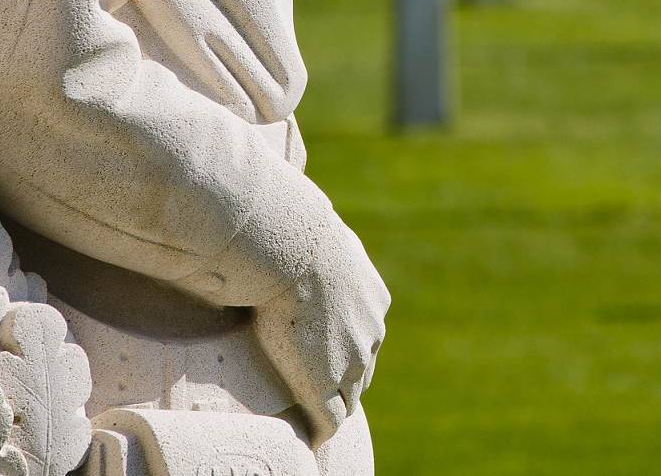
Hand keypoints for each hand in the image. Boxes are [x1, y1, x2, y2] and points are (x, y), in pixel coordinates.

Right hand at [251, 222, 389, 446]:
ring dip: (334, 406)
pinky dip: (322, 429)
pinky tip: (312, 437)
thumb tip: (288, 223)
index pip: (366, 336)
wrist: (294, 253)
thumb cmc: (294, 236)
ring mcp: (352, 359)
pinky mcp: (327, 382)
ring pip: (349, 395)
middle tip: (325, 393)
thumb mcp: (316, 236)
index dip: (347, 350)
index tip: (330, 357)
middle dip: (346, 381)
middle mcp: (370, 331)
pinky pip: (331, 417)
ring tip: (317, 419)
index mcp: (372, 298)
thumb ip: (311, 244)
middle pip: (363, 368)